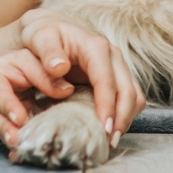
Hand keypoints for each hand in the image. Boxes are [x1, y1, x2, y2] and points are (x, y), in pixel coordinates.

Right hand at [0, 47, 74, 145]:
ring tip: (22, 147)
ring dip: (13, 140)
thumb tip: (66, 90)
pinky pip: (10, 139)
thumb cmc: (14, 66)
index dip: (8, 106)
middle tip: (18, 140)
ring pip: (2, 133)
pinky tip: (21, 155)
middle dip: (7, 130)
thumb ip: (44, 73)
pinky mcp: (2, 131)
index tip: (20, 118)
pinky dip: (16, 148)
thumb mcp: (27, 60)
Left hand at [18, 9, 145, 144]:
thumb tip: (59, 67)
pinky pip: (130, 98)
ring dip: (126, 119)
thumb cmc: (43, 35)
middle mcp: (112, 56)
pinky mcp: (116, 76)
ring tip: (109, 141)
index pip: (107, 80)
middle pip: (128, 90)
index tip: (104, 128)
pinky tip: (109, 129)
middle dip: (121, 117)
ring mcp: (116, 66)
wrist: (50, 29)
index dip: (108, 105)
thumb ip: (48, 51)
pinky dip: (124, 115)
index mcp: (96, 47)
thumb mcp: (39, 37)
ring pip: (134, 96)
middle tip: (108, 143)